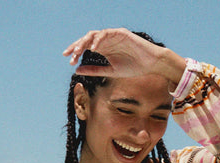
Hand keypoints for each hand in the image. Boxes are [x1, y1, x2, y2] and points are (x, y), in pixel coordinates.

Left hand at [62, 28, 184, 82]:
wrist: (151, 64)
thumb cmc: (133, 67)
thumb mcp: (110, 71)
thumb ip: (94, 70)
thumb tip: (76, 70)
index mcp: (103, 48)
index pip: (85, 47)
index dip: (75, 51)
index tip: (68, 60)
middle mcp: (106, 41)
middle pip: (87, 39)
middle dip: (76, 46)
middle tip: (69, 54)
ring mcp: (113, 36)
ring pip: (95, 35)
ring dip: (85, 42)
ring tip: (78, 51)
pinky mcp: (121, 33)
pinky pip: (107, 33)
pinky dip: (99, 39)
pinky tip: (93, 47)